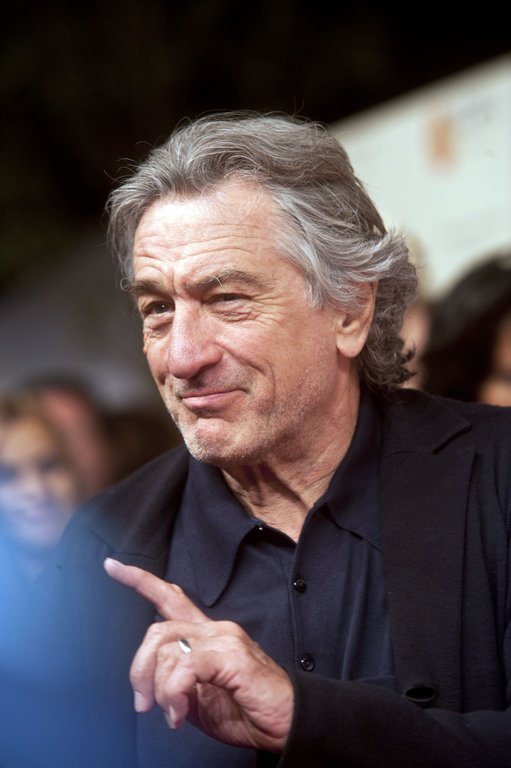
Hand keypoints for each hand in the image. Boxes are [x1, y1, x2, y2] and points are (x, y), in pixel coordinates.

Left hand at [104, 558, 292, 751]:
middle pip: (157, 630)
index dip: (140, 581)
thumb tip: (154, 688)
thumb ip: (176, 685)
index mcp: (207, 636)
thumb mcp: (199, 700)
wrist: (288, 724)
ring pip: (166, 648)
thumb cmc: (247, 712)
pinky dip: (174, 693)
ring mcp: (224, 638)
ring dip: (159, 689)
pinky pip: (184, 666)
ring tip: (173, 714)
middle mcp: (215, 629)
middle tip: (143, 703)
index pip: (171, 598)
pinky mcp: (231, 654)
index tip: (112, 565)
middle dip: (138, 668)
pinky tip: (181, 711)